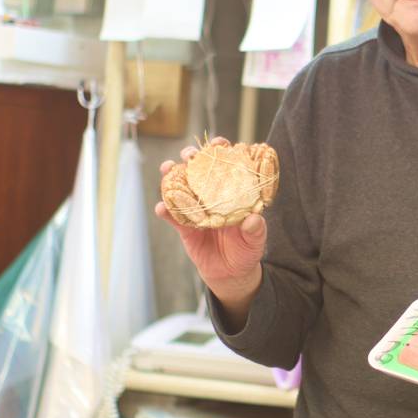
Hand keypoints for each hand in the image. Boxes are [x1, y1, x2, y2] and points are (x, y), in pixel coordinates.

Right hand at [155, 143, 267, 304]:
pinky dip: (165, 211)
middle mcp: (211, 197)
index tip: (220, 143)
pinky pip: (172, 217)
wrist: (231, 274)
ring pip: (180, 188)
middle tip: (190, 154)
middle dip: (193, 157)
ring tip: (168, 169)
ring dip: (171, 176)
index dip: (222, 152)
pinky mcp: (184, 227)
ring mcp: (195, 210)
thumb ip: (255, 230)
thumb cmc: (246, 250)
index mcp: (231, 194)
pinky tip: (161, 207)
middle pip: (199, 171)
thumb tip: (253, 219)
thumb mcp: (255, 241)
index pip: (226, 166)